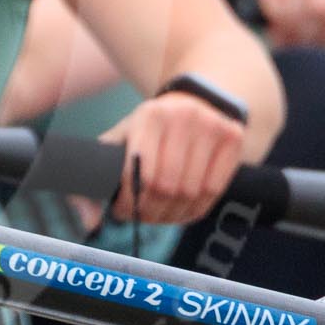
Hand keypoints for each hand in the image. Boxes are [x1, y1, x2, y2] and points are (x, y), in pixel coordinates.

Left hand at [100, 91, 244, 224]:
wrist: (194, 102)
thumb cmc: (150, 129)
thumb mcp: (121, 138)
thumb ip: (99, 176)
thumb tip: (91, 222)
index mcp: (149, 115)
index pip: (139, 172)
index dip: (129, 201)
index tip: (121, 211)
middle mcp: (183, 117)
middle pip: (166, 186)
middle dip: (149, 211)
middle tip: (141, 217)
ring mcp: (211, 126)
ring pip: (191, 192)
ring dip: (172, 215)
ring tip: (160, 216)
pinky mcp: (233, 137)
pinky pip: (214, 190)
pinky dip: (195, 210)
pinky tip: (182, 211)